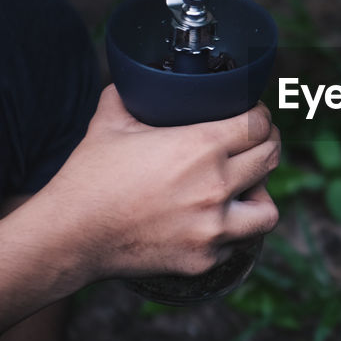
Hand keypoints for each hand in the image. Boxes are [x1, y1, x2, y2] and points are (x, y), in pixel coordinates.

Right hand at [41, 86, 280, 279]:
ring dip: (260, 196)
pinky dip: (230, 231)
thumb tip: (134, 81)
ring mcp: (212, 227)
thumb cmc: (88, 179)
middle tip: (255, 145)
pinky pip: (236, 243)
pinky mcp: (204, 259)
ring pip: (267, 210)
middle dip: (267, 146)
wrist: (70, 236)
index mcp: (199, 147)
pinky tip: (214, 220)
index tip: (253, 116)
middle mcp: (214, 186)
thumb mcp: (109, 123)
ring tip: (245, 190)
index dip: (261, 116)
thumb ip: (129, 94)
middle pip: (270, 159)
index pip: (258, 125)